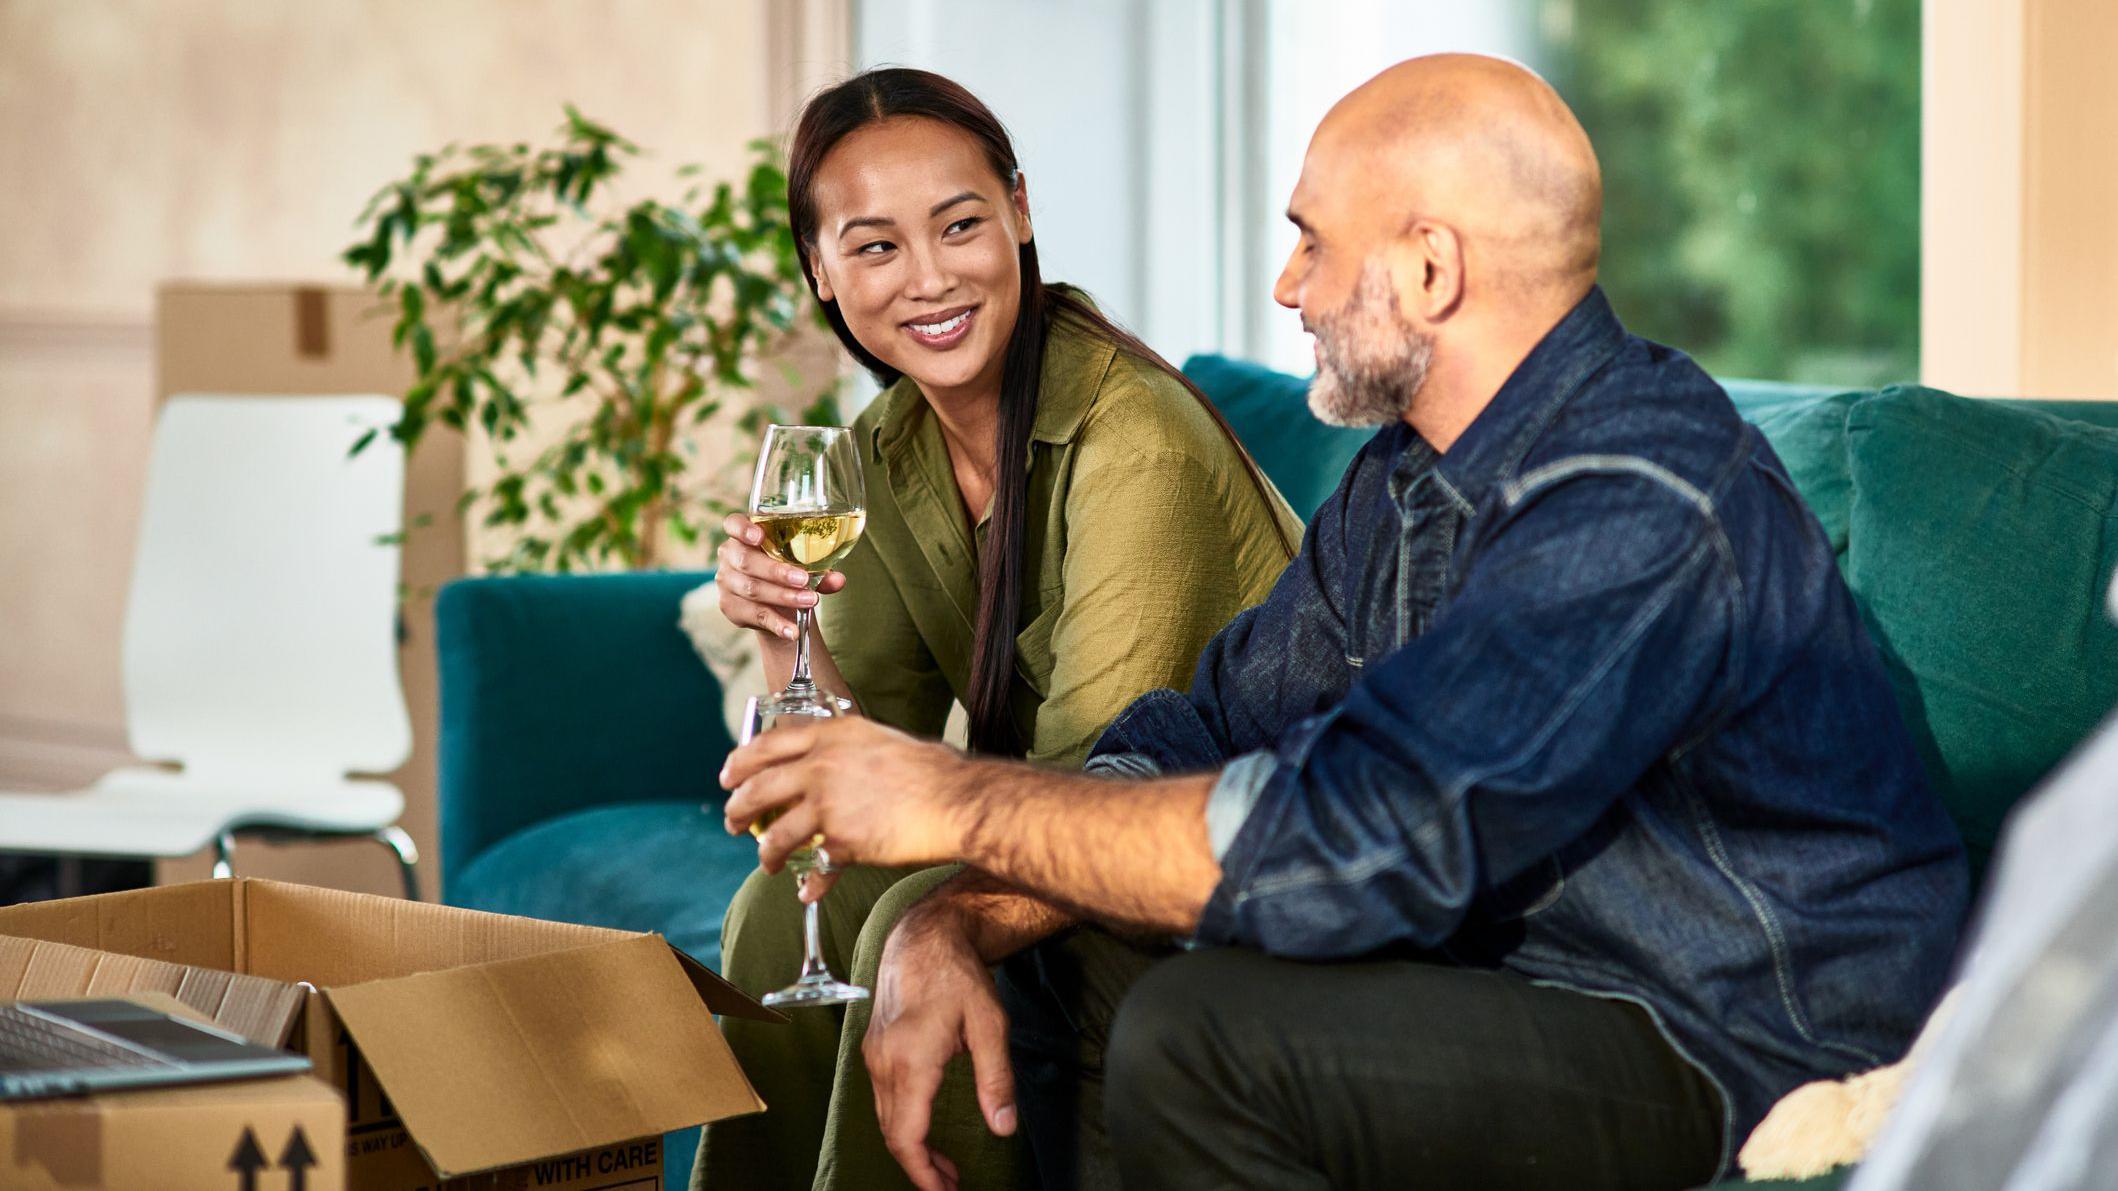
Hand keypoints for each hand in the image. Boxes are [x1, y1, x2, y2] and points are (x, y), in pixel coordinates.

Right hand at [716, 512, 846, 641]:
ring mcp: (726, 582)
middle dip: (777, 571)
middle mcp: (729, 556)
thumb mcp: (801, 564)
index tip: (759, 537)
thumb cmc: (787, 571)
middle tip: (803, 580)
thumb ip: (819, 569)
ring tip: (809, 601)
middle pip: (747, 561)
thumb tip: (838, 580)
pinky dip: (777, 624)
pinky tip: (793, 630)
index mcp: (744, 535)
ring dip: (784, 597)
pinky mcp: (730, 607)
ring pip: (753, 589)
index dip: (742, 529)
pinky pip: (755, 615)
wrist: (777, 603)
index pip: (733, 524)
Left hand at [722, 716, 969, 872]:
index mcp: (832, 736)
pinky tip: (808, 892)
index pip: (767, 746)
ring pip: (775, 834)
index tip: (728, 777)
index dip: (740, 763)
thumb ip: (851, 752)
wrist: (956, 801)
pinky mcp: (840, 841)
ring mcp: (827, 804)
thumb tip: (836, 765)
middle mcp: (821, 766)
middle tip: (734, 822)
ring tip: (766, 862)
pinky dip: (810, 885)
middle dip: (738, 810)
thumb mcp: (883, 742)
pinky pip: (814, 868)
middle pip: (758, 789)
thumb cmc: (933, 772)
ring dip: (764, 852)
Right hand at [864, 903, 1016, 1190]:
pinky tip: (924, 1127)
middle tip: (951, 1185)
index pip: (906, 1136)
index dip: (923, 1173)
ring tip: (941, 1165)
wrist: (923, 935)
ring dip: (911, 1145)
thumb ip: (996, 1078)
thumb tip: (1003, 1127)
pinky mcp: (874, 1047)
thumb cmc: (958, 975)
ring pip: (885, 1118)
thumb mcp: (990, 1024)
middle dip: (920, 1166)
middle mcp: (883, 1062)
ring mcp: (874, 1054)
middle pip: (892, 1133)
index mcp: (910, 1061)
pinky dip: (901, 1121)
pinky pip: (883, 1098)